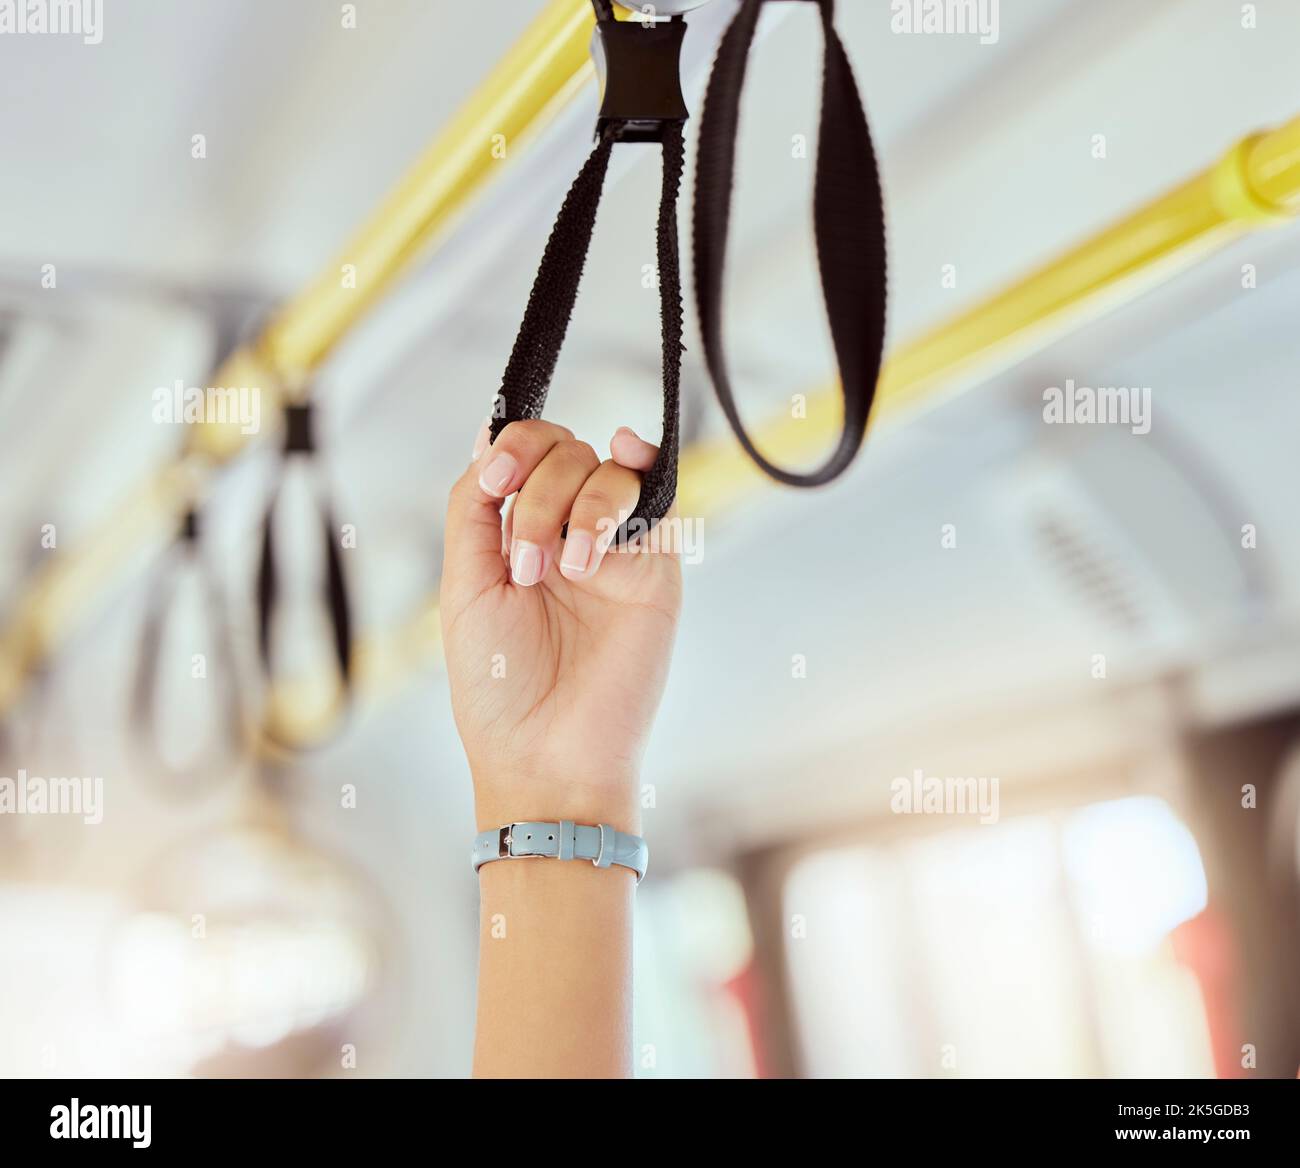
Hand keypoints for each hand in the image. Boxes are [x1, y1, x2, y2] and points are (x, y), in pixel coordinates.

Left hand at [440, 419, 681, 831]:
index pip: (525, 454)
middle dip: (541, 492)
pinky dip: (641, 467)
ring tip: (566, 571)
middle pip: (567, 453)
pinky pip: (660, 499)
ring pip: (610, 470)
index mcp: (518, 536)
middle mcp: (568, 534)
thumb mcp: (463, 586)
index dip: (514, 448)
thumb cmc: (497, 685)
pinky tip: (625, 458)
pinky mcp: (657, 571)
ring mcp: (615, 551)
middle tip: (528, 563)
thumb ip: (473, 508)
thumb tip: (488, 434)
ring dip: (580, 505)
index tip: (495, 484)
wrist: (547, 752)